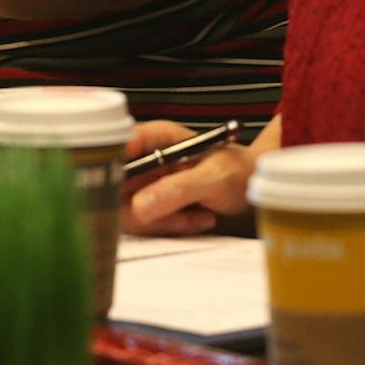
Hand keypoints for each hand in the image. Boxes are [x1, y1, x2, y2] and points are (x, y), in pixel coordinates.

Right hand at [122, 117, 275, 235]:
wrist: (251, 187)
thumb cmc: (238, 172)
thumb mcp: (214, 179)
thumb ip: (178, 189)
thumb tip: (139, 206)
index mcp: (154, 137)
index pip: (115, 146)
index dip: (113, 169)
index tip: (128, 193)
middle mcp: (141, 157)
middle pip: (112, 186)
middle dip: (144, 209)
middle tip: (180, 216)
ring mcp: (141, 181)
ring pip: (125, 210)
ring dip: (162, 222)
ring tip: (198, 216)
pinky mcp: (146, 203)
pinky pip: (142, 223)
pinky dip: (169, 227)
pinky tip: (196, 219)